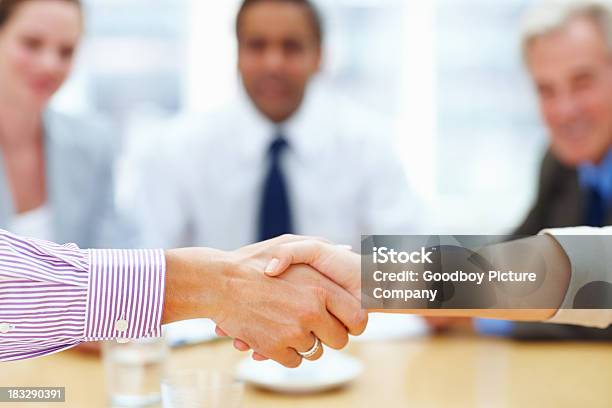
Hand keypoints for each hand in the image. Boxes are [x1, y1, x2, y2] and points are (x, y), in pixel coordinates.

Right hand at [216, 241, 363, 359]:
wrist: (217, 282)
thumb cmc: (252, 261)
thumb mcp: (288, 244)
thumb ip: (320, 246)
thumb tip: (345, 248)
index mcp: (320, 288)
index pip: (357, 318)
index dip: (352, 322)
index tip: (342, 319)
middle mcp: (311, 312)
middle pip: (339, 340)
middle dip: (329, 336)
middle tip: (316, 326)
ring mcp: (292, 333)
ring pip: (315, 352)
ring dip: (306, 344)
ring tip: (290, 327)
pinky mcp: (274, 349)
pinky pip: (294, 361)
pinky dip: (286, 353)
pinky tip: (275, 335)